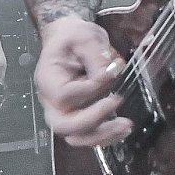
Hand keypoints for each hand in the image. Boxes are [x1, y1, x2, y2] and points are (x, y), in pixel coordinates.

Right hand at [34, 15, 131, 147]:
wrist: (69, 40)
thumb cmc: (72, 38)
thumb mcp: (84, 36)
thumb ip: (96, 56)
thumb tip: (110, 74)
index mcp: (48, 80)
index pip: (65, 95)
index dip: (90, 88)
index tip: (110, 72)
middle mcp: (52, 101)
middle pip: (65, 125)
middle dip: (93, 120)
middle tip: (116, 103)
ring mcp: (64, 112)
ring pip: (77, 137)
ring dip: (102, 135)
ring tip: (125, 125)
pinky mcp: (78, 116)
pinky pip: (88, 135)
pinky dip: (106, 136)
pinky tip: (123, 128)